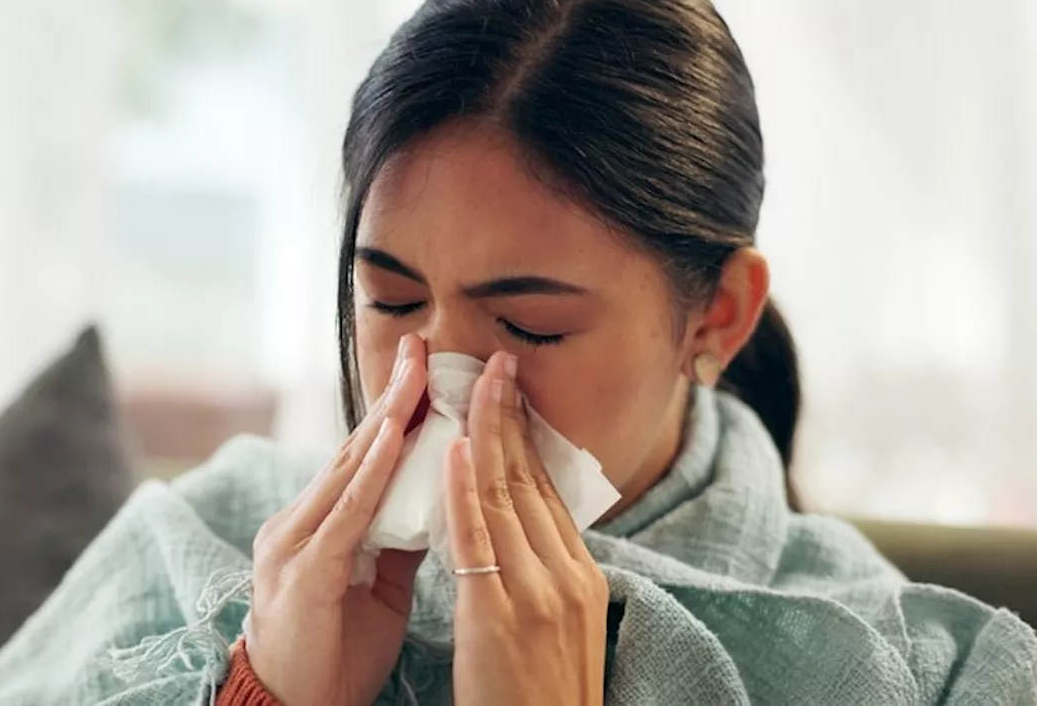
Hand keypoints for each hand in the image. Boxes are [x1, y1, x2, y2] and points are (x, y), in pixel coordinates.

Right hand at [246, 334, 427, 705]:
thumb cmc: (334, 651)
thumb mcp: (378, 586)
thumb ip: (400, 538)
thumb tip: (439, 498)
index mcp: (319, 524)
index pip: (364, 457)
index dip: (396, 412)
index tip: (426, 368)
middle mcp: (300, 521)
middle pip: (355, 448)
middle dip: (392, 396)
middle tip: (422, 346)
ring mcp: (295, 541)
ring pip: (349, 468)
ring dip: (386, 418)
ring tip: (416, 374)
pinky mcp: (303, 570)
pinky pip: (345, 512)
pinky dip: (371, 471)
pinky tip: (392, 436)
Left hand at [445, 351, 608, 705]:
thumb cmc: (542, 694)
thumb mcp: (561, 625)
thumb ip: (545, 573)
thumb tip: (524, 527)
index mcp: (582, 575)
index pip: (548, 491)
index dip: (526, 437)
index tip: (508, 394)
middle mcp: (566, 574)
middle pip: (531, 481)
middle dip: (510, 417)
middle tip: (495, 363)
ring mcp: (537, 592)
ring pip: (506, 496)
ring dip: (486, 434)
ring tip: (472, 383)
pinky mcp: (499, 615)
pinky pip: (479, 538)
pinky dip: (464, 488)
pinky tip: (455, 446)